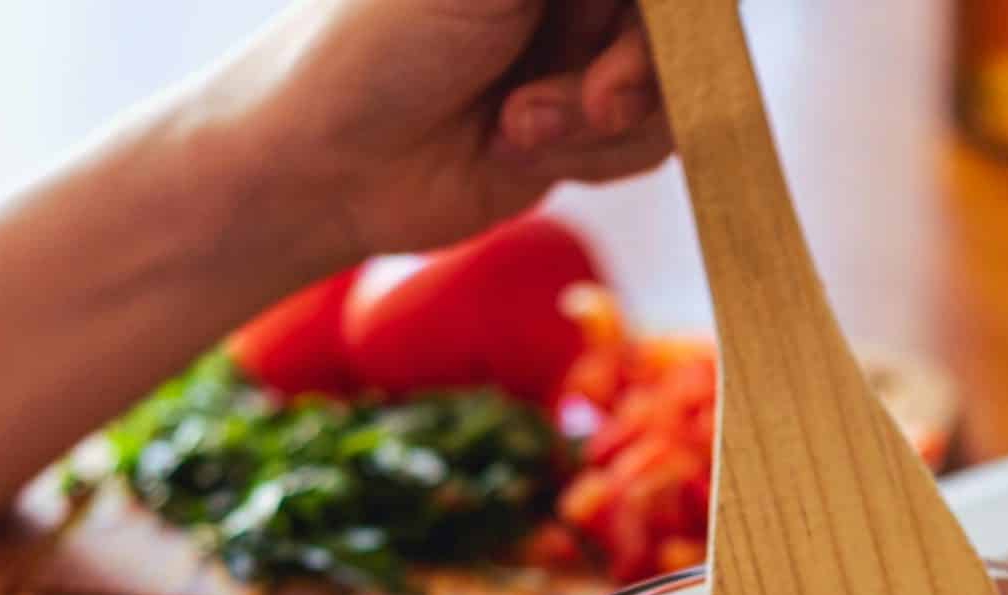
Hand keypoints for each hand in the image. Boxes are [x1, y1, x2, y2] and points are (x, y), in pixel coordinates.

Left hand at [191, 0, 670, 262]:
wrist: (327, 164)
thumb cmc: (381, 42)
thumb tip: (672, 2)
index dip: (677, 14)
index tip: (659, 32)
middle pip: (680, 28)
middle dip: (637, 68)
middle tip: (598, 100)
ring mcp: (580, 54)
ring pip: (671, 89)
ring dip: (598, 120)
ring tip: (516, 126)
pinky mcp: (580, 129)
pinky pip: (645, 145)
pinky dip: (589, 154)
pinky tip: (514, 149)